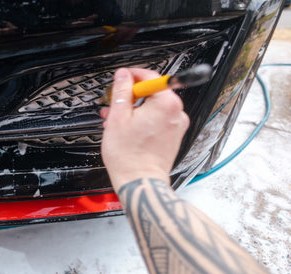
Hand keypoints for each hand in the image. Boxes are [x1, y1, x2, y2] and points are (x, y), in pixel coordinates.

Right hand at [100, 68, 189, 191]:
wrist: (140, 181)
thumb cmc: (130, 155)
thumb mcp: (118, 117)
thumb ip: (121, 91)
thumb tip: (123, 76)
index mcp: (166, 103)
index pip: (151, 76)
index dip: (132, 75)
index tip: (122, 77)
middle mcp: (176, 113)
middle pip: (152, 93)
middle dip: (130, 97)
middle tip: (114, 103)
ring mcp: (176, 126)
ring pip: (152, 108)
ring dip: (133, 110)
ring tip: (114, 120)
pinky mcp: (173, 137)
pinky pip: (157, 121)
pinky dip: (142, 121)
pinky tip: (126, 129)